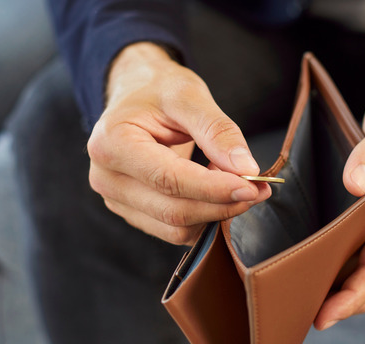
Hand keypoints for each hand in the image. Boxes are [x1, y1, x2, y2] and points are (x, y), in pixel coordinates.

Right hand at [87, 43, 270, 244]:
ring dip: (215, 213)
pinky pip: (174, 231)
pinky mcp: (133, 212)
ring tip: (238, 184)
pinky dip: (204, 218)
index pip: (169, 179)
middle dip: (221, 204)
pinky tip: (218, 194)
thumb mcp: (189, 95)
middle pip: (173, 210)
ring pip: (175, 228)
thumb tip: (246, 169)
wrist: (136, 94)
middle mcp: (106, 178)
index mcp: (112, 143)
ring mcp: (117, 200)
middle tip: (258, 189)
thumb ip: (218, 130)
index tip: (251, 186)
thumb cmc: (158, 90)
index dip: (213, 188)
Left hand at [314, 82, 364, 329]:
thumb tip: (355, 184)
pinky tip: (306, 270)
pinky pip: (352, 249)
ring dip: (337, 289)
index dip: (356, 293)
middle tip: (305, 319)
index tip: (329, 313)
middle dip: (343, 302)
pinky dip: (332, 265)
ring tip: (302, 305)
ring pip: (360, 268)